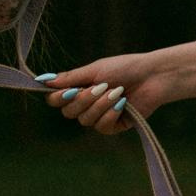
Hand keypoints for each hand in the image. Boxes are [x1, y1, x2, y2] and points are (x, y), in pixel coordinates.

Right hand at [44, 53, 167, 134]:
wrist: (152, 76)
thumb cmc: (125, 68)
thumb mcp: (95, 70)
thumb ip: (70, 78)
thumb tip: (43, 81)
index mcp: (79, 88)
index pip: (57, 100)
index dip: (58, 98)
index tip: (67, 91)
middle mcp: (86, 104)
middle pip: (68, 112)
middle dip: (83, 100)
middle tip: (100, 87)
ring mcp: (99, 116)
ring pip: (85, 120)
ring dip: (100, 105)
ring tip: (116, 91)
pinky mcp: (113, 126)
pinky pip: (102, 127)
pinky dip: (111, 113)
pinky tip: (122, 103)